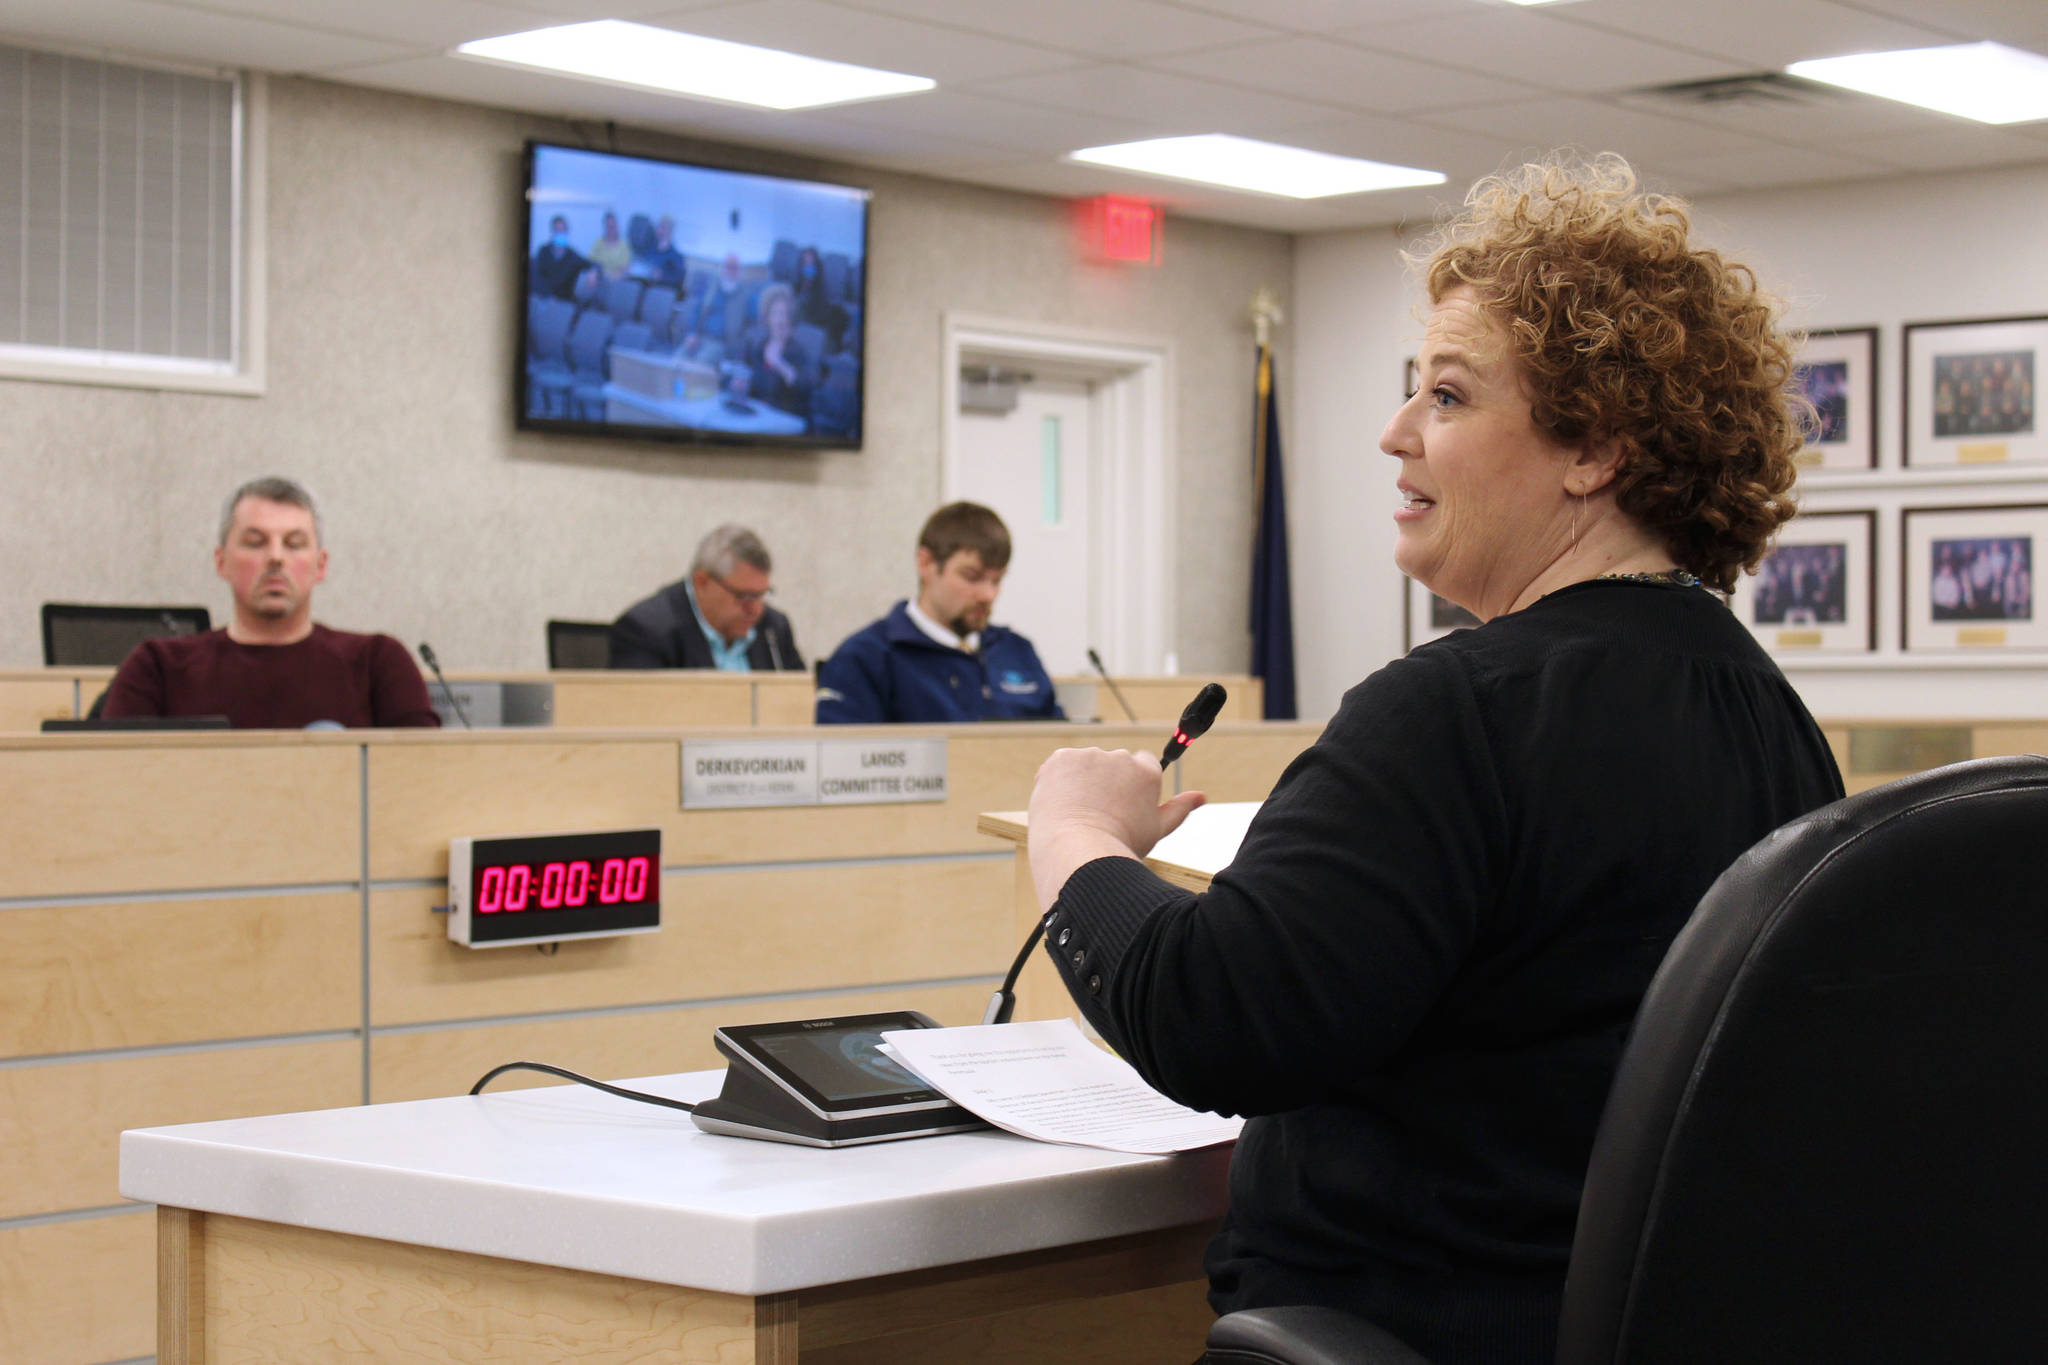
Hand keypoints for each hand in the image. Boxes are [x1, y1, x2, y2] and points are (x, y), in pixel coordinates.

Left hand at [1027, 747, 1204, 910]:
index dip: (1130, 785)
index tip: (1121, 804)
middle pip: (1113, 764)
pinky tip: (1060, 805)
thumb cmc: (1121, 846)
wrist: (1079, 852)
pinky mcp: (1062, 757)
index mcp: (1147, 771)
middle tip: (1098, 815)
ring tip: (1077, 814)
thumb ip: (1178, 809)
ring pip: (1085, 765)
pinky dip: (1057, 781)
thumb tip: (1201, 796)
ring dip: (1081, 782)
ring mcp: (1090, 755)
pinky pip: (1060, 765)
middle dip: (1105, 783)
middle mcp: (1121, 757)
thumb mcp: (1157, 830)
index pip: (1142, 763)